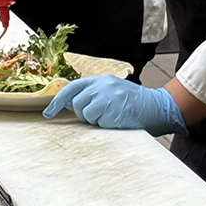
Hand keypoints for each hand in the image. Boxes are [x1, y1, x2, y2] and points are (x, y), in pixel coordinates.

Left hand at [43, 77, 185, 134]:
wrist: (157, 107)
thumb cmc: (134, 104)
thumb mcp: (113, 91)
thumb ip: (94, 95)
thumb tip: (71, 105)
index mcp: (101, 80)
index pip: (72, 87)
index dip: (58, 101)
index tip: (48, 114)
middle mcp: (103, 85)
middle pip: (77, 104)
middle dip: (83, 114)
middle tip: (100, 116)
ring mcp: (108, 97)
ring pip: (85, 114)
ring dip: (95, 120)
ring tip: (112, 117)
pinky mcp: (113, 110)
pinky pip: (98, 122)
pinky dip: (105, 125)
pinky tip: (117, 120)